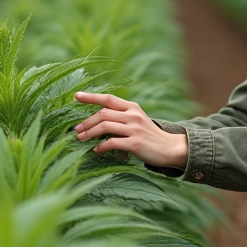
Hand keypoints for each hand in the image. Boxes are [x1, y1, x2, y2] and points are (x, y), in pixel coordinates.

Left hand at [73, 91, 188, 168]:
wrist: (170, 148)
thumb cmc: (149, 135)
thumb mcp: (137, 120)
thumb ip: (121, 117)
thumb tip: (97, 121)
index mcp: (132, 107)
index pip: (109, 98)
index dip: (91, 97)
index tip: (76, 96)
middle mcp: (133, 116)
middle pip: (103, 113)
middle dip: (87, 121)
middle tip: (76, 129)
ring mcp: (134, 129)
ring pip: (105, 127)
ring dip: (90, 133)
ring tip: (81, 138)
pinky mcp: (135, 144)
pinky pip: (112, 143)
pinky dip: (101, 146)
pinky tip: (97, 150)